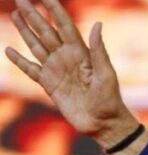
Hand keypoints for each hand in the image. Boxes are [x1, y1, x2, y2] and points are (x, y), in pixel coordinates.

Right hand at [5, 0, 136, 147]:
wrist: (103, 123)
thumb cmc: (109, 99)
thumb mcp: (106, 74)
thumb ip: (99, 50)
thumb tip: (98, 24)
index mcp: (81, 53)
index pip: (64, 26)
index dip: (55, 11)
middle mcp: (66, 58)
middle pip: (46, 32)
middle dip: (33, 15)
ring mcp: (56, 70)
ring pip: (36, 45)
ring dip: (25, 31)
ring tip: (15, 14)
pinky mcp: (49, 84)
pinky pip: (30, 69)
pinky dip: (19, 61)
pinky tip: (9, 50)